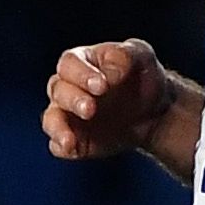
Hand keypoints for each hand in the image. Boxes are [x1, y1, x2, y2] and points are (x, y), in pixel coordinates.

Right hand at [43, 39, 171, 159]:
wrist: (153, 113)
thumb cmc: (142, 77)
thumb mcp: (141, 56)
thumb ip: (124, 56)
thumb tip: (108, 74)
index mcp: (81, 61)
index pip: (69, 63)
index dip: (81, 74)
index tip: (102, 86)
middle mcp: (68, 87)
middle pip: (57, 90)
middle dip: (72, 99)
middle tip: (90, 109)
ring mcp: (68, 115)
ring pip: (51, 119)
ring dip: (58, 127)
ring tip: (70, 138)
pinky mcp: (75, 140)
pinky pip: (58, 145)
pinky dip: (61, 146)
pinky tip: (70, 148)